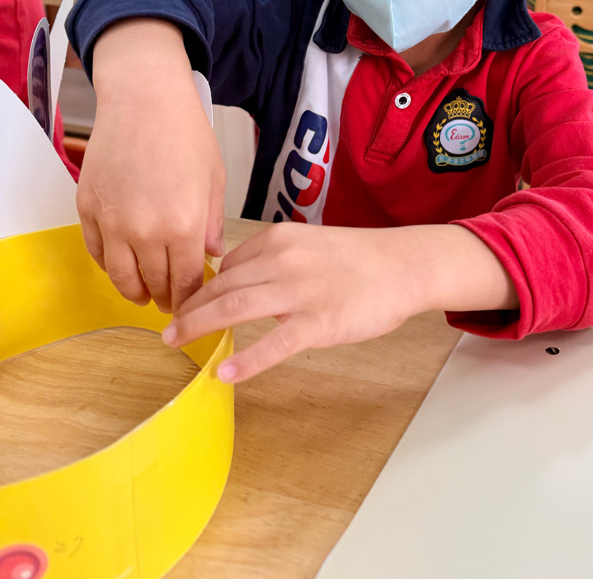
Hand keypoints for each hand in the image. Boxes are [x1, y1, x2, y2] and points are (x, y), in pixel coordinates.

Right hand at [77, 20, 225, 312]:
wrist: (145, 99)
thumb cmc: (186, 133)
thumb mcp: (214, 178)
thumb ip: (211, 223)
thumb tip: (210, 255)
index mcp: (183, 226)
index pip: (185, 282)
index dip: (190, 299)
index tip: (194, 305)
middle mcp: (145, 231)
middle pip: (153, 283)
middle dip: (165, 299)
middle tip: (171, 303)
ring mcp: (112, 222)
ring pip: (120, 276)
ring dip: (134, 291)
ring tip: (144, 294)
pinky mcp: (87, 209)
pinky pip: (97, 251)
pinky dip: (109, 265)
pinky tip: (122, 266)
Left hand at [163, 222, 518, 381]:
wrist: (404, 266)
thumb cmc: (359, 258)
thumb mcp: (310, 243)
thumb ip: (275, 258)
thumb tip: (236, 279)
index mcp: (280, 238)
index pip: (228, 264)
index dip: (202, 287)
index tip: (188, 305)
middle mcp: (285, 260)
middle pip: (222, 285)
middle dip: (190, 308)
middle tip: (169, 328)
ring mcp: (301, 291)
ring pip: (236, 307)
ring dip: (200, 327)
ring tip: (176, 344)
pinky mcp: (319, 322)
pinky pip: (275, 344)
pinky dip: (247, 360)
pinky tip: (226, 373)